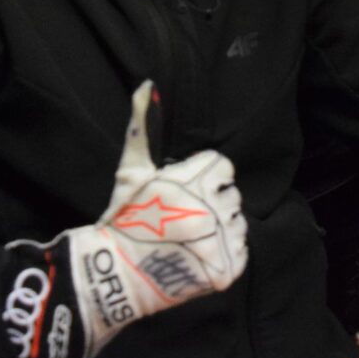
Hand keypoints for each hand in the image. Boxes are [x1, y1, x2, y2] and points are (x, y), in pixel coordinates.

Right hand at [70, 80, 247, 357]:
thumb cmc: (125, 216)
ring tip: (192, 237)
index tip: (186, 190)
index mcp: (195, 179)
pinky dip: (225, 253)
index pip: (224, 167)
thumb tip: (147, 84)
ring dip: (221, 228)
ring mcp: (221, 240)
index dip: (205, 177)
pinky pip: (241, 251)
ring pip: (239, 223)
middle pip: (232, 195)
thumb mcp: (131, 169)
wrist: (117, 273)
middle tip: (185, 216)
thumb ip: (143, 125)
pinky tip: (199, 255)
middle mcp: (212, 207)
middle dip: (213, 202)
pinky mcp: (226, 268)